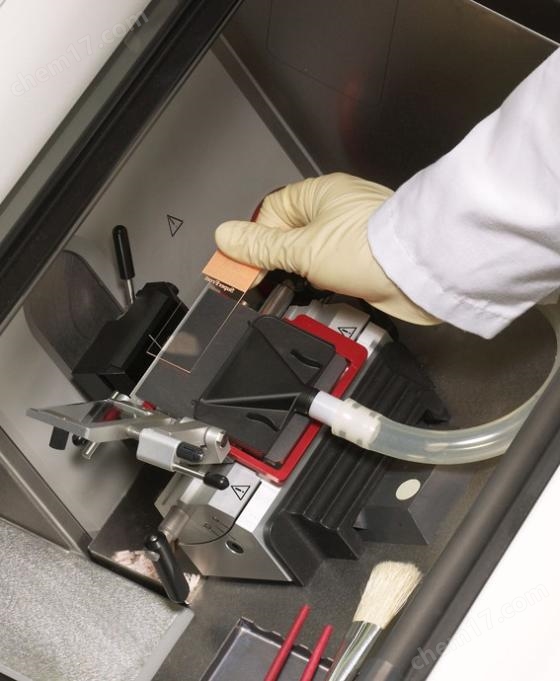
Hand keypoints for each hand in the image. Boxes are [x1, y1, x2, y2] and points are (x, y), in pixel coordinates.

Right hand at [215, 173, 437, 324]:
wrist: (424, 271)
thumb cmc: (368, 249)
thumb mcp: (303, 250)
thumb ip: (262, 247)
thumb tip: (224, 235)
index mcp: (319, 195)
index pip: (271, 213)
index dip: (257, 242)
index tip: (249, 271)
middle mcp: (336, 209)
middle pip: (291, 234)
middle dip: (280, 260)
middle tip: (274, 283)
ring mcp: (354, 233)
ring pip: (313, 252)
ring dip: (304, 273)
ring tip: (303, 288)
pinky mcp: (369, 257)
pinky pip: (335, 267)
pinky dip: (327, 281)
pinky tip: (327, 292)